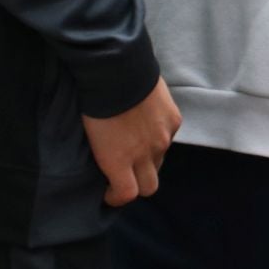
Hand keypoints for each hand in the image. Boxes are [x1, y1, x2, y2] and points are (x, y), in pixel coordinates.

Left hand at [82, 77, 179, 206]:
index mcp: (119, 161)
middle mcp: (145, 154)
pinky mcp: (174, 120)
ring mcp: (163, 138)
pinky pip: (169, 138)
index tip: (108, 191)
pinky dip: (159, 136)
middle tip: (126, 172)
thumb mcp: (93, 137)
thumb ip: (107, 157)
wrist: (118, 69)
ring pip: (160, 160)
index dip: (117, 198)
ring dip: (149, 158)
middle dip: (138, 184)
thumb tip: (110, 164)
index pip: (127, 194)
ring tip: (137, 141)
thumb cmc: (95, 103)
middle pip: (150, 187)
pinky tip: (148, 122)